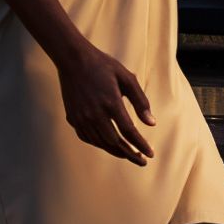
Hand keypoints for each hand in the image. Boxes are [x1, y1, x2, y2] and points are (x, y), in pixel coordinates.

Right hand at [46, 23, 149, 164]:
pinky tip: (108, 145)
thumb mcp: (128, 78)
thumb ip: (140, 101)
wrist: (74, 62)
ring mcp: (81, 118)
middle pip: (114, 142)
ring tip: (128, 155)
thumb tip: (151, 123)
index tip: (150, 154)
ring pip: (100, 142)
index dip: (140, 145)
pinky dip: (99, 144)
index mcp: (111, 103)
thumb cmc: (104, 67)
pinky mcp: (72, 119)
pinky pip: (87, 138)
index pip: (129, 131)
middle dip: (130, 154)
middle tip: (142, 161)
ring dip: (115, 151)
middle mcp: (95, 114)